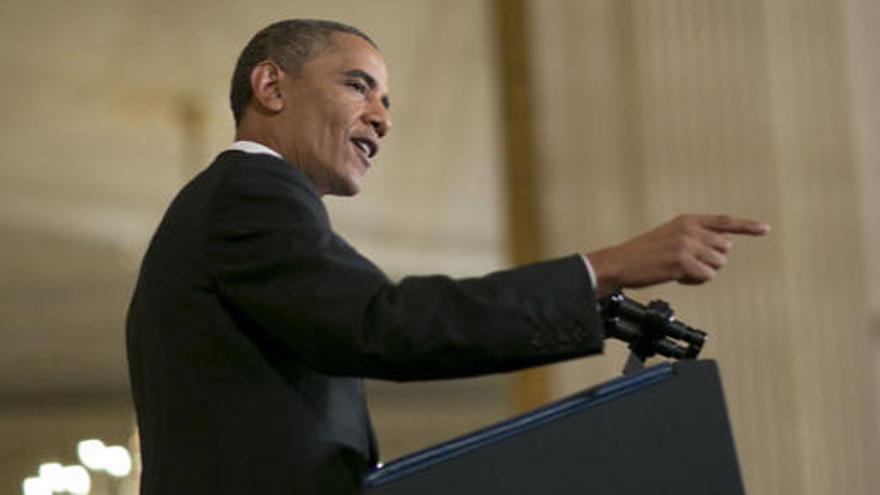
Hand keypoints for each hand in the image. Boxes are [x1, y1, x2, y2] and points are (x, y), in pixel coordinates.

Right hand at [586, 214, 768, 296]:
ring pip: (718, 264)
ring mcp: (687, 245)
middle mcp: (690, 230)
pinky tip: (678, 277)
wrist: (620, 262)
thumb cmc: (643, 253)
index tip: (764, 229)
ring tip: (680, 270)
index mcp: (687, 220)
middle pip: (724, 248)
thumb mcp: (670, 234)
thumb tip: (723, 247)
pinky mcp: (683, 262)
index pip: (724, 222)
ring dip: (703, 272)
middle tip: (690, 265)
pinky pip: (706, 277)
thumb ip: (696, 236)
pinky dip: (695, 281)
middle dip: (712, 260)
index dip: (746, 226)